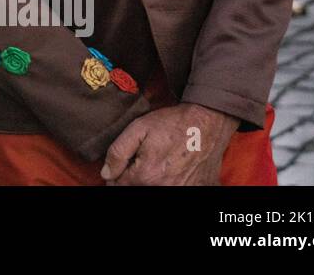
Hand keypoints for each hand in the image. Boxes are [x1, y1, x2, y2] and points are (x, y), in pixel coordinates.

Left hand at [102, 103, 237, 185]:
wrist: (208, 123)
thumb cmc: (172, 124)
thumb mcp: (138, 129)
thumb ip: (118, 152)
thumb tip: (106, 174)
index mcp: (147, 175)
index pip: (119, 185)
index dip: (116, 174)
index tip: (120, 166)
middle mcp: (164, 188)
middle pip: (137, 188)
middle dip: (132, 178)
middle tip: (140, 163)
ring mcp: (182, 190)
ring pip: (154, 190)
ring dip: (151, 181)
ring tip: (157, 164)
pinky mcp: (196, 189)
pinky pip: (176, 189)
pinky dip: (170, 182)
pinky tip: (172, 170)